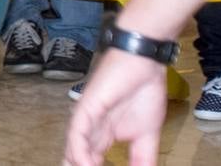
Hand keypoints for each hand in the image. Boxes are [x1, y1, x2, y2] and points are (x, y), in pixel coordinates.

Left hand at [63, 49, 165, 165]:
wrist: (145, 64)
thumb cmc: (144, 94)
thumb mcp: (147, 137)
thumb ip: (142, 161)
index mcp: (101, 137)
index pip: (90, 163)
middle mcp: (89, 129)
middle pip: (76, 158)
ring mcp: (86, 117)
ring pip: (73, 148)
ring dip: (77, 164)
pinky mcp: (86, 106)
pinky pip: (77, 131)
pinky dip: (78, 149)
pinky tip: (84, 163)